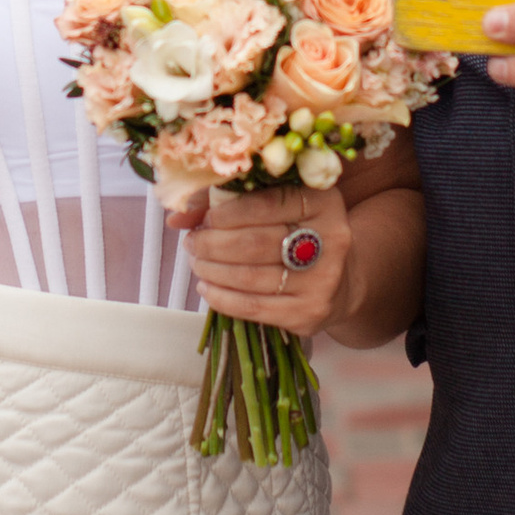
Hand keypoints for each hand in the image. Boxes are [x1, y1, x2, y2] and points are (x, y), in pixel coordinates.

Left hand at [175, 180, 351, 337]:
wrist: (338, 281)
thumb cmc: (293, 232)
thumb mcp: (272, 206)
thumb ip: (224, 202)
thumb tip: (176, 216)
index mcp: (323, 202)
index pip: (267, 203)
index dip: (227, 212)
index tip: (204, 218)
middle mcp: (331, 239)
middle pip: (256, 242)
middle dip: (213, 243)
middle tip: (192, 242)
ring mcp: (323, 280)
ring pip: (250, 276)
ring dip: (211, 269)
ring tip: (196, 262)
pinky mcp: (309, 312)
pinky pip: (253, 307)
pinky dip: (221, 298)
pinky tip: (206, 287)